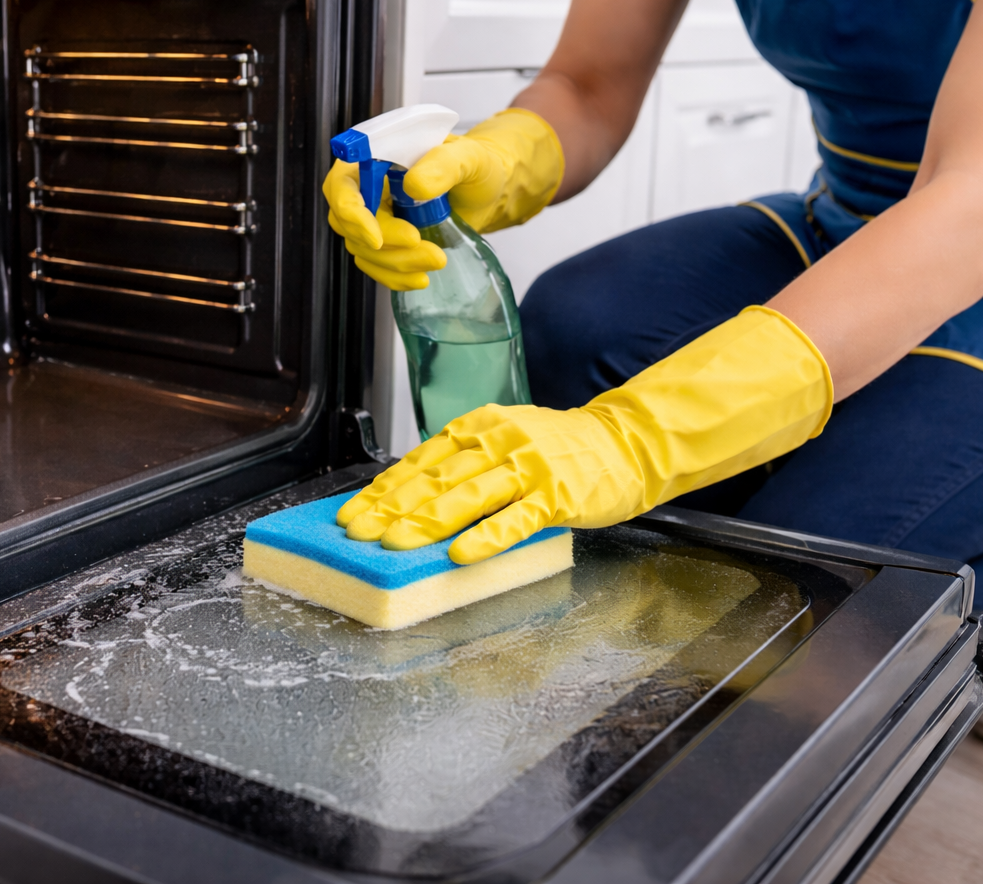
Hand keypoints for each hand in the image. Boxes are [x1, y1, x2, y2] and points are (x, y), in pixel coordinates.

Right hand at [322, 108, 564, 289]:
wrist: (489, 191)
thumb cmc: (477, 165)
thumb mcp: (469, 158)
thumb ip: (443, 165)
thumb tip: (414, 186)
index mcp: (377, 157)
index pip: (341, 184)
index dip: (351, 212)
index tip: (377, 237)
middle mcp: (369, 187)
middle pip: (349, 224)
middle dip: (384, 244)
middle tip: (422, 246)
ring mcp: (375, 217)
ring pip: (363, 250)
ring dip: (395, 263)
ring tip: (436, 260)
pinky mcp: (387, 242)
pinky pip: (377, 266)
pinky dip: (395, 277)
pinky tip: (420, 278)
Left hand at [336, 306, 831, 563]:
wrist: (629, 444)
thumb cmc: (561, 451)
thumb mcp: (504, 443)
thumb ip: (462, 465)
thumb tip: (408, 498)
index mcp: (480, 427)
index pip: (420, 459)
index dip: (383, 488)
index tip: (353, 513)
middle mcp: (500, 442)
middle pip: (435, 478)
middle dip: (392, 508)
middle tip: (359, 533)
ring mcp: (530, 467)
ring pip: (469, 496)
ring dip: (427, 521)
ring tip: (396, 544)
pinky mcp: (557, 494)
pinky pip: (516, 518)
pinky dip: (485, 537)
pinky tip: (459, 554)